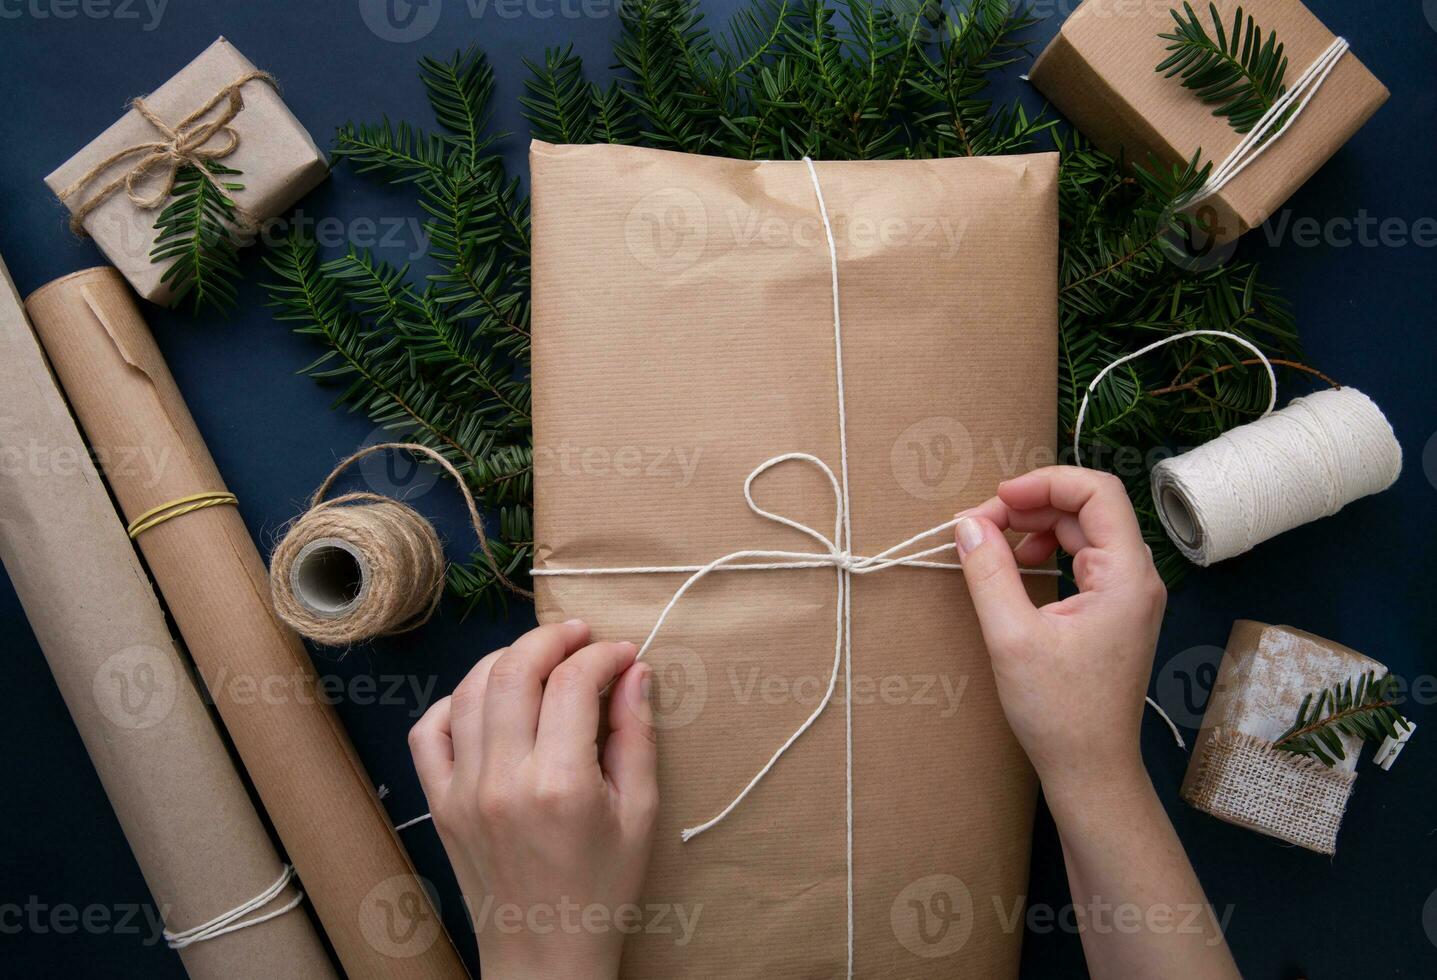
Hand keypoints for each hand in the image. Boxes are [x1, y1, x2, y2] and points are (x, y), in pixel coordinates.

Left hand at [408, 620, 657, 979]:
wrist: (545, 956)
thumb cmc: (603, 889)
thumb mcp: (639, 813)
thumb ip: (636, 735)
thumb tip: (634, 671)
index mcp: (560, 784)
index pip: (573, 683)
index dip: (602, 655)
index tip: (623, 655)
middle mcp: (502, 780)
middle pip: (513, 671)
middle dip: (551, 639)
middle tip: (580, 636)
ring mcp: (462, 790)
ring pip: (469, 690)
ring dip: (506, 659)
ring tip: (540, 658)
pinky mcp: (439, 803)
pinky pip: (429, 731)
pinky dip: (453, 700)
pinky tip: (487, 699)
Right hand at [954, 466, 1165, 800]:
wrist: (1091, 769)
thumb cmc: (1060, 711)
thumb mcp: (1012, 637)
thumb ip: (989, 572)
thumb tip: (967, 524)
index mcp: (1126, 576)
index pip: (1097, 492)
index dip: (1045, 483)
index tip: (997, 499)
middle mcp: (1137, 578)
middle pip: (1089, 509)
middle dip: (1033, 505)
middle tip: (982, 525)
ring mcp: (1129, 596)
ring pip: (1085, 533)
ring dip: (1038, 528)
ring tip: (995, 546)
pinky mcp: (1115, 613)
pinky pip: (1084, 561)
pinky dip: (1048, 553)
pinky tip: (1018, 569)